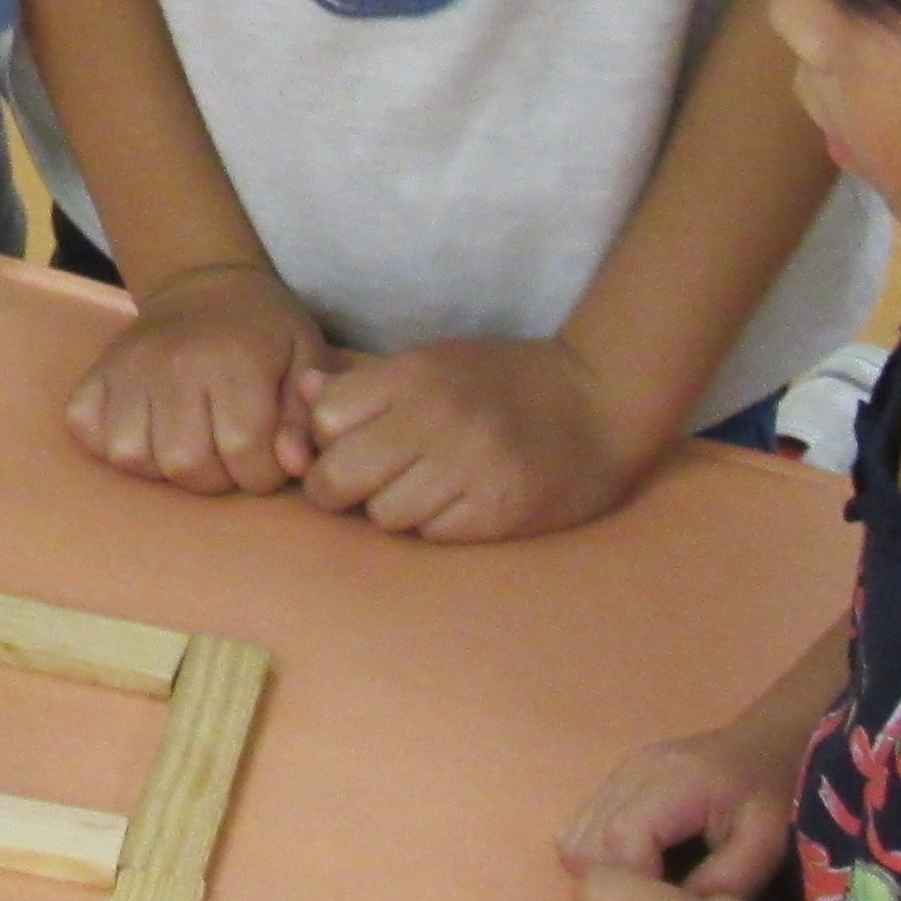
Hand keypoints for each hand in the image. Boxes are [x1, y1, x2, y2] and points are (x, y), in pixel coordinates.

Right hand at [66, 263, 327, 494]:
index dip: (262, 472)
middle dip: (214, 476)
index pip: (244, 453)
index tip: (266, 456)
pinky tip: (144, 429)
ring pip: (131, 456)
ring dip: (162, 465)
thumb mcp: (305, 361)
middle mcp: (173, 365)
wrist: (204, 283)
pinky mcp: (94, 374)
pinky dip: (110, 442)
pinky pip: (86, 430)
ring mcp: (126, 370)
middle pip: (185, 464)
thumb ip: (303, 419)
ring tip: (186, 443)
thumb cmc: (263, 331)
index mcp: (233, 363)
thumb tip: (294, 466)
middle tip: (226, 452)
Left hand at [284, 336, 644, 541]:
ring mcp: (467, 469)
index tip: (348, 444)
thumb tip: (301, 393)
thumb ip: (364, 384)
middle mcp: (435, 420)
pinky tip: (458, 504)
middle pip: (339, 477)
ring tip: (423, 491)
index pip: (326, 421)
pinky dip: (435, 527)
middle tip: (366, 484)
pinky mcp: (496, 512)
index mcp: (413, 376)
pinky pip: (430, 536)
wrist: (599, 403)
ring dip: (393, 510)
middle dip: (341, 488)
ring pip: (383, 515)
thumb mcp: (431, 364)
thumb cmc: (502, 383)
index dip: (327, 440)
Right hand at [560, 713, 810, 900]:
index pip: (621, 839)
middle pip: (588, 842)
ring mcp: (617, 774)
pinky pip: (580, 828)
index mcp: (672, 781)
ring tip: (642, 892)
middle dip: (613, 886)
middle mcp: (632, 772)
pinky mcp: (613, 782)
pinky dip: (597, 858)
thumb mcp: (765, 844)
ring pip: (576, 837)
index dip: (632, 885)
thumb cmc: (772, 796)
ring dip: (601, 874)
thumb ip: (725, 881)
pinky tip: (635, 869)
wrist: (767, 744)